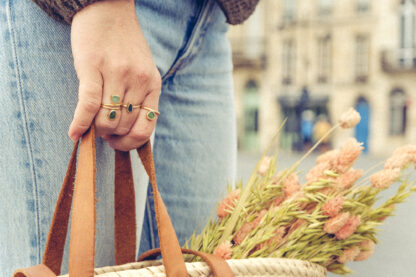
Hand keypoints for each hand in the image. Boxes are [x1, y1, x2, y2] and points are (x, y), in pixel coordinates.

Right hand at [68, 0, 160, 150]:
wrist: (108, 8)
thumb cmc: (124, 44)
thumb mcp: (143, 71)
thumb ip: (140, 97)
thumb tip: (125, 132)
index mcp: (153, 84)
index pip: (146, 129)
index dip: (130, 143)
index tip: (118, 143)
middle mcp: (139, 80)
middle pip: (122, 126)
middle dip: (109, 134)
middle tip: (100, 128)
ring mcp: (117, 73)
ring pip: (106, 120)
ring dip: (96, 129)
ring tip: (91, 124)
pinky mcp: (93, 66)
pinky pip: (88, 105)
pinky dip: (80, 123)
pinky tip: (73, 133)